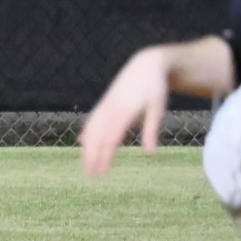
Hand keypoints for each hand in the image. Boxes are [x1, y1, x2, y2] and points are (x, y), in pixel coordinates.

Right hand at [78, 47, 171, 175]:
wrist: (145, 65)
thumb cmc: (154, 88)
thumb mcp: (157, 109)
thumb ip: (151, 131)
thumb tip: (151, 153)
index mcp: (124, 112)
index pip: (111, 138)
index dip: (105, 156)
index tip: (102, 172)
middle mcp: (110, 109)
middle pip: (97, 136)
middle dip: (92, 156)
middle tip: (90, 175)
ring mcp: (105, 105)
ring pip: (91, 130)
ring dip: (87, 148)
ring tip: (86, 165)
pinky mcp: (104, 103)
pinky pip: (92, 120)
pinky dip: (87, 132)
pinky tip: (82, 142)